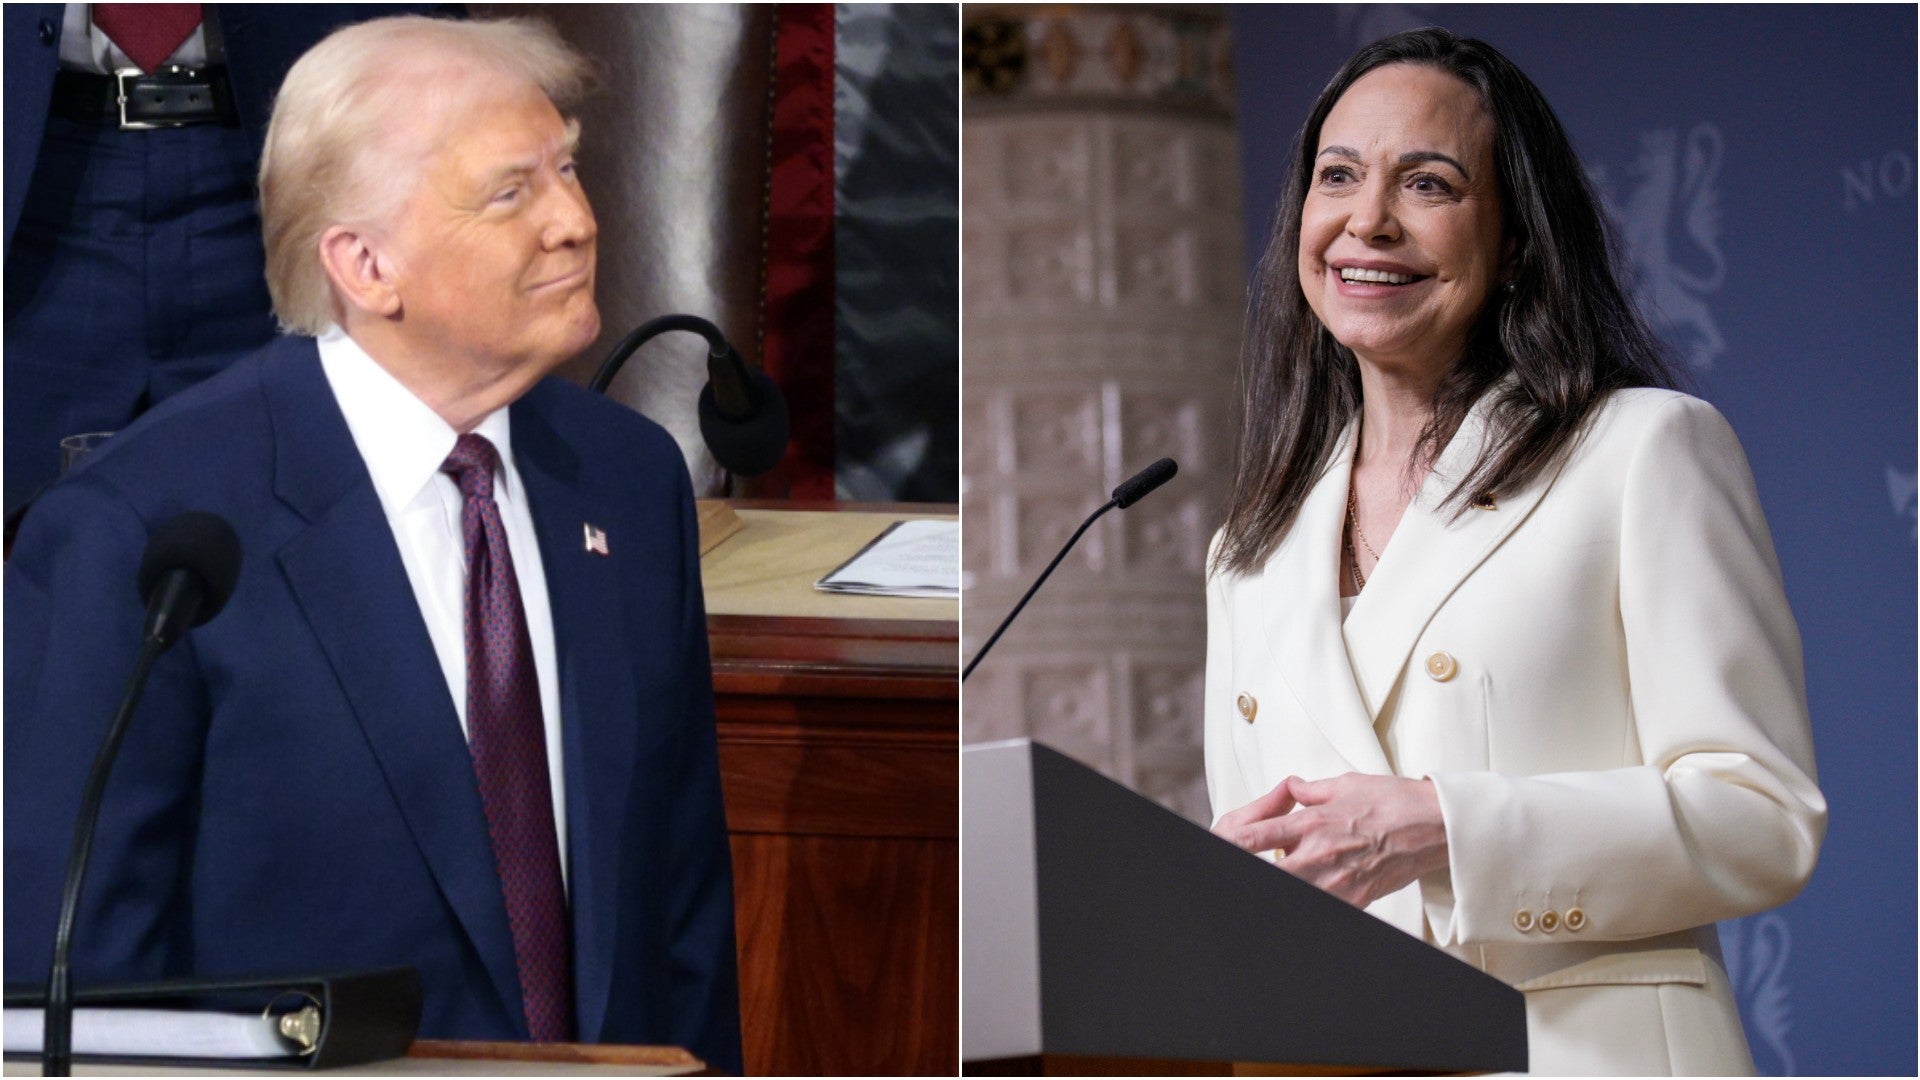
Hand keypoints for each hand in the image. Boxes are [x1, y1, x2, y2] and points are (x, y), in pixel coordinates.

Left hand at [1211, 773, 1449, 908]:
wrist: (1435, 826)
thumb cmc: (1395, 802)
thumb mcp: (1345, 784)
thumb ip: (1310, 790)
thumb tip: (1291, 788)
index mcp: (1312, 823)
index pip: (1256, 838)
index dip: (1233, 844)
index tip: (1221, 844)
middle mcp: (1319, 854)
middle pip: (1270, 872)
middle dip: (1255, 869)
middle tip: (1252, 864)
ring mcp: (1337, 881)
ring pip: (1295, 890)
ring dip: (1285, 879)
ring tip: (1285, 871)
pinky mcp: (1356, 899)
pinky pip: (1324, 902)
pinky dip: (1315, 894)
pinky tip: (1313, 885)